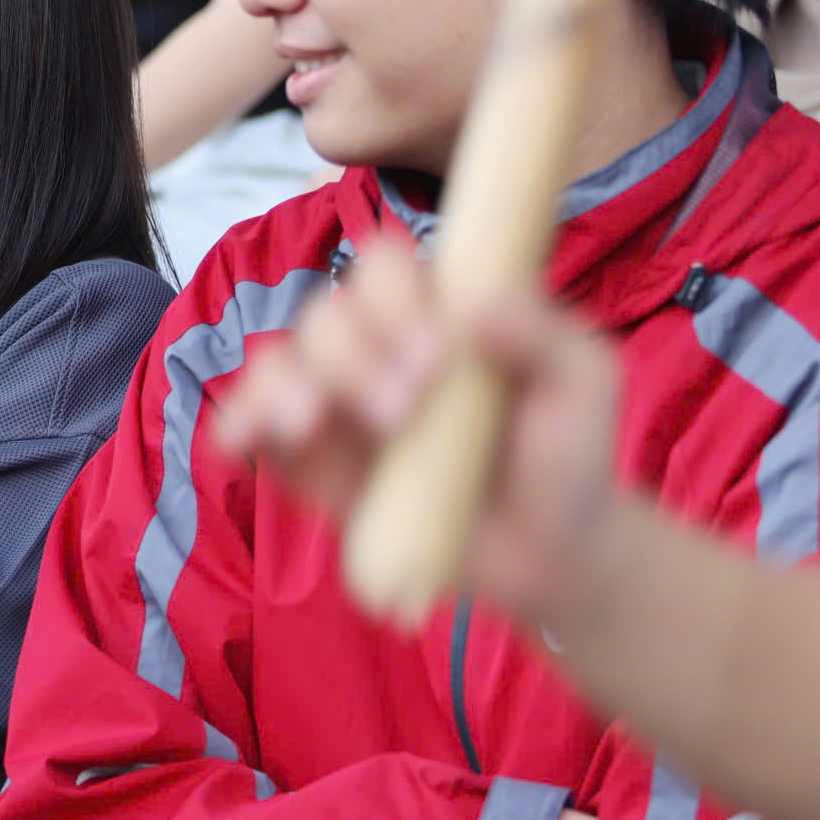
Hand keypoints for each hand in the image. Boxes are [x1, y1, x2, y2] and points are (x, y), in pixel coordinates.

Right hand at [211, 237, 626, 631]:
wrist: (546, 552)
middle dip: (352, 358)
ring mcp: (334, 401)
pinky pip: (249, 422)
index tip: (435, 355)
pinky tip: (240, 441)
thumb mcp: (583, 384)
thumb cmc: (566, 453)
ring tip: (312, 425)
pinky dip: (236, 423)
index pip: (382, 266)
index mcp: (431, 306)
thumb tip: (479, 304)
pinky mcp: (306, 458)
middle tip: (403, 413)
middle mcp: (374, 343)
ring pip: (279, 359)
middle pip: (326, 313)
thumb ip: (545, 334)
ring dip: (289, 386)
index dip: (393, 301)